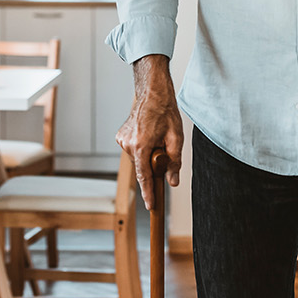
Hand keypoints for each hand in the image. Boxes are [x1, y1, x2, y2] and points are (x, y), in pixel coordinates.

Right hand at [116, 55, 183, 210]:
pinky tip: (148, 134)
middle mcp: (127, 144)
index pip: (144, 177)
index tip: (150, 206)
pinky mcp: (120, 136)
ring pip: (138, 159)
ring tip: (156, 136)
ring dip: (149, 154)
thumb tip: (172, 181)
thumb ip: (174, 162)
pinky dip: (142, 148)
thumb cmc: (165, 111)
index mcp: (140, 145)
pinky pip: (134, 150)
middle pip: (142, 167)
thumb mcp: (176, 138)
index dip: (148, 193)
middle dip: (154, 164)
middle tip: (164, 147)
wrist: (152, 92)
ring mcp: (122, 139)